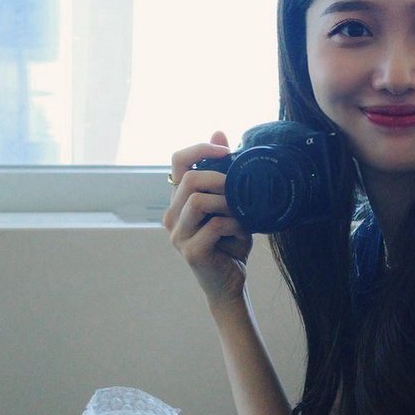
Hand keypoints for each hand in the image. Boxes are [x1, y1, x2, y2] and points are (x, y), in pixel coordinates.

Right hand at [163, 131, 253, 306]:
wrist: (231, 283)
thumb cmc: (230, 242)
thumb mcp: (229, 203)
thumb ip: (222, 173)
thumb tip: (219, 131)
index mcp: (179, 201)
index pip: (177, 161)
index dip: (200, 148)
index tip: (226, 150)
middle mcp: (172, 216)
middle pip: (189, 180)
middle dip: (220, 179)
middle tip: (239, 190)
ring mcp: (178, 235)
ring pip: (197, 200)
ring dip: (226, 203)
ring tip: (240, 214)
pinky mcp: (191, 252)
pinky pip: (214, 226)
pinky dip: (234, 226)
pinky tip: (241, 234)